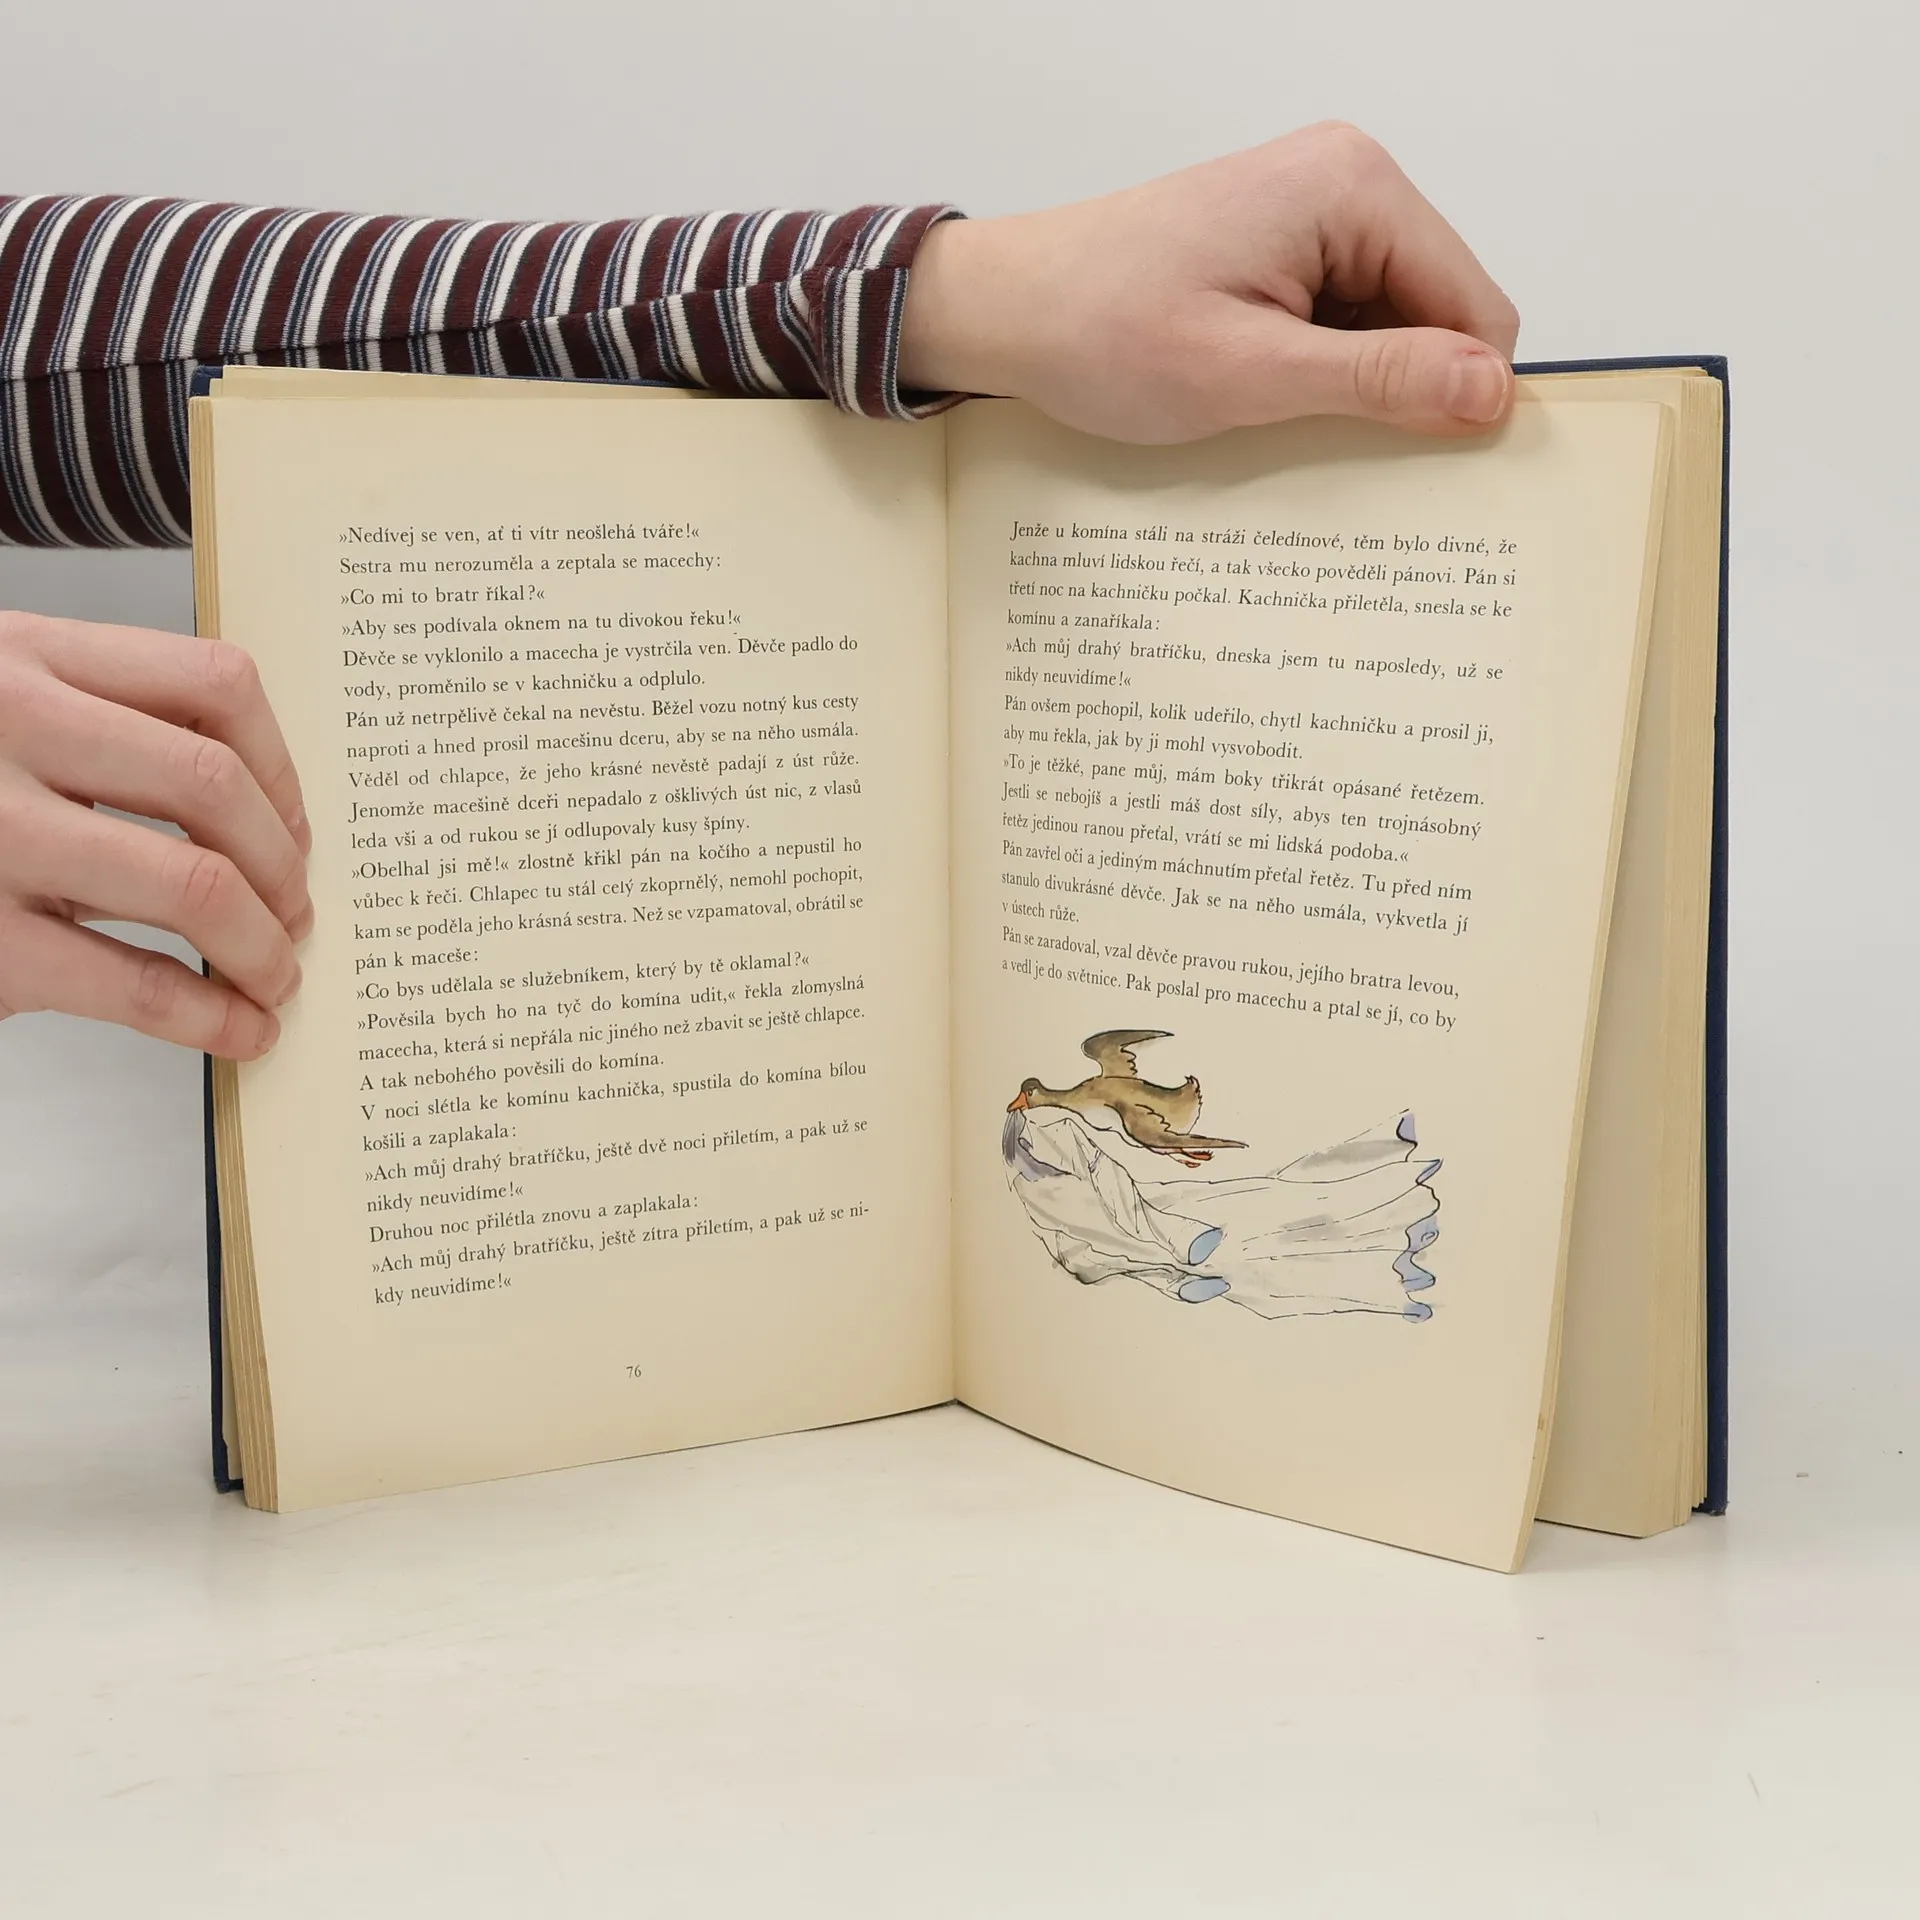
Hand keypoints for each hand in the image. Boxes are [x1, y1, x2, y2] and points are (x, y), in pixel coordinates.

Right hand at [0, 612, 310, 1057]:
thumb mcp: (2, 714)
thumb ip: (101, 729)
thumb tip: (265, 820)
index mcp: (26, 659)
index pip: (214, 683)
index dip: (282, 766)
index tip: (295, 825)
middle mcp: (7, 731)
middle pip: (216, 788)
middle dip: (284, 867)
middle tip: (297, 914)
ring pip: (196, 883)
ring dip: (263, 944)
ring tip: (274, 975)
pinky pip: (138, 983)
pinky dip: (212, 1016)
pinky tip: (238, 1029)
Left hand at [899, 122, 1519, 442]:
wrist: (1008, 308)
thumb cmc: (1101, 327)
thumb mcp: (1249, 372)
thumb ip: (1378, 380)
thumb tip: (1490, 391)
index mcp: (1354, 189)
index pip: (1476, 308)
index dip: (1457, 397)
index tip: (1414, 466)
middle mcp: (1346, 183)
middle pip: (1439, 316)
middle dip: (1399, 392)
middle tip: (1320, 443)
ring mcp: (1314, 216)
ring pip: (1392, 329)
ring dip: (1350, 390)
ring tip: (1270, 415)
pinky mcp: (1283, 250)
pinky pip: (1342, 325)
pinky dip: (1318, 375)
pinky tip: (1261, 400)